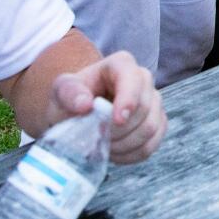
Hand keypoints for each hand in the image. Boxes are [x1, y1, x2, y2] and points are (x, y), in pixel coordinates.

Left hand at [47, 51, 166, 164]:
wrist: (75, 113)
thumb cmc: (70, 98)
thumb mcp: (61, 91)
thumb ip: (70, 93)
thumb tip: (85, 104)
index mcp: (120, 64)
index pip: (133, 80)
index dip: (128, 100)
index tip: (117, 120)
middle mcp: (142, 79)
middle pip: (144, 108)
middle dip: (120, 129)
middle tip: (97, 136)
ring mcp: (153, 101)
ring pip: (150, 128)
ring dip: (124, 144)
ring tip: (103, 145)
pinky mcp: (157, 123)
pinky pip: (152, 143)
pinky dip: (132, 153)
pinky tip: (115, 151)